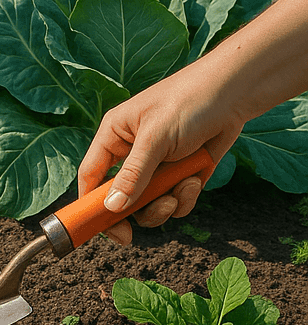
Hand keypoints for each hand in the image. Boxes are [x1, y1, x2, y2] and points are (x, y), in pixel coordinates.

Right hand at [78, 67, 243, 245]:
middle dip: (137, 210)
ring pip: (148, 204)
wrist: (235, 94)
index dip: (91, 205)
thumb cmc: (188, 102)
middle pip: (120, 198)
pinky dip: (185, 197)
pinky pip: (174, 201)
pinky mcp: (180, 175)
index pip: (90, 177)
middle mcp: (131, 154)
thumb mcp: (156, 137)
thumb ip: (134, 174)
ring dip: (166, 203)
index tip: (104, 230)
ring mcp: (156, 166)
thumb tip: (111, 208)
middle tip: (149, 220)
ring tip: (184, 186)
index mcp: (113, 137)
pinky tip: (196, 177)